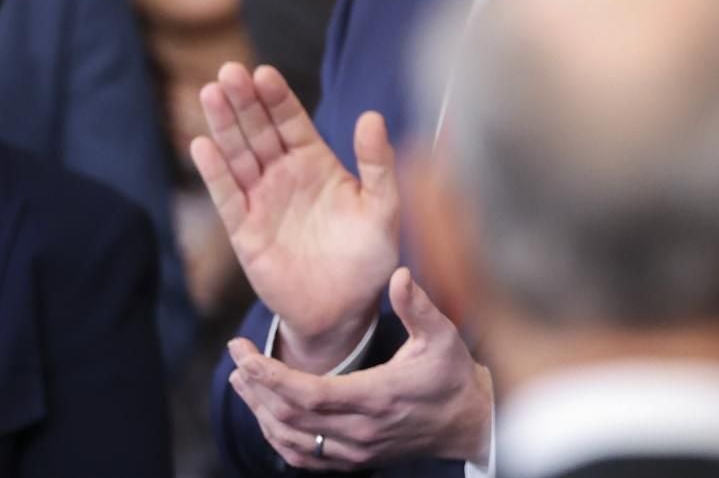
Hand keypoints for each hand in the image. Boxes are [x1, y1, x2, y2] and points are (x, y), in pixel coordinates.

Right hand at [191, 63, 400, 369]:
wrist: (346, 309)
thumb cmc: (368, 256)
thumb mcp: (383, 206)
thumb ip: (378, 163)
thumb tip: (372, 116)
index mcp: (317, 163)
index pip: (292, 121)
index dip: (277, 97)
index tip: (264, 72)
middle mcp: (285, 176)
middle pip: (259, 131)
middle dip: (244, 100)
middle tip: (230, 71)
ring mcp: (262, 201)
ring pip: (238, 156)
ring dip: (223, 126)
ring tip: (211, 93)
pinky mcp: (246, 231)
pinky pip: (228, 197)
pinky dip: (214, 173)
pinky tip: (202, 145)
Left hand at [226, 268, 492, 470]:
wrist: (466, 420)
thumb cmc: (452, 374)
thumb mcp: (442, 335)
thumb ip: (417, 306)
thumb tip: (398, 274)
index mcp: (378, 396)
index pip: (310, 394)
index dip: (271, 377)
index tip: (245, 355)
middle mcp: (361, 429)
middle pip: (291, 416)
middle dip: (256, 387)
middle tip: (237, 357)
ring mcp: (355, 449)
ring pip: (292, 439)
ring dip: (261, 412)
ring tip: (242, 382)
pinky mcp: (354, 459)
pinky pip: (304, 457)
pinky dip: (278, 437)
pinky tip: (267, 416)